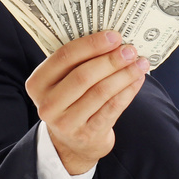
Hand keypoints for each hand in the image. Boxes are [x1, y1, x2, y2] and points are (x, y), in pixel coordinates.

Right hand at [25, 30, 150, 174]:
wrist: (73, 143)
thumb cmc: (72, 101)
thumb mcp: (63, 83)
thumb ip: (78, 62)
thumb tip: (113, 39)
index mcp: (38, 83)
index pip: (64, 57)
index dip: (91, 45)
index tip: (114, 36)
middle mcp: (48, 104)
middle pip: (84, 76)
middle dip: (111, 60)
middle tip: (131, 50)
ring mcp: (67, 122)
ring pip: (101, 92)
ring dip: (124, 75)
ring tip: (140, 63)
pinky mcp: (88, 134)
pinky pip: (112, 107)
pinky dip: (128, 91)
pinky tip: (138, 79)